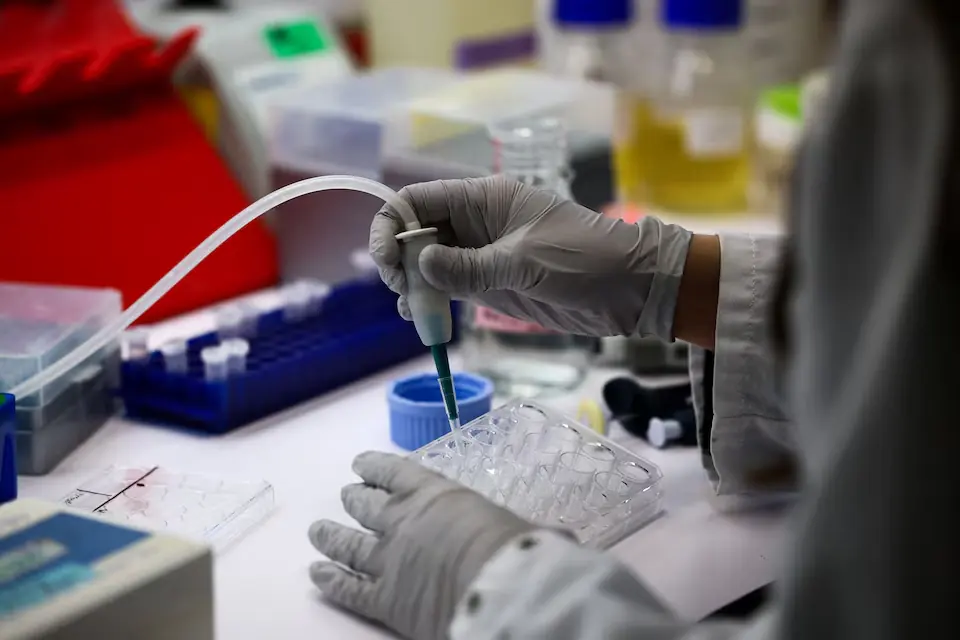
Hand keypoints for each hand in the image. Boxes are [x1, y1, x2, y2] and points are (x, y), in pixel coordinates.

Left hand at [309, 452, 532, 639]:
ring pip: (347, 544)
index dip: (374, 467)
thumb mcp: (526, 529)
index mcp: (434, 494)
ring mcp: (386, 560)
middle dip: (354, 500)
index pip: (394, 472)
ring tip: (318, 531)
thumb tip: (562, 541)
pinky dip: (329, 580)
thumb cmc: (517, 550)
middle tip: (346, 496)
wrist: (499, 590)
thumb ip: (527, 532)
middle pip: (366, 506)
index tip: (361, 464)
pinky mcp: (381, 600)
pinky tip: (316, 574)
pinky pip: (347, 588)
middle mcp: (402, 521)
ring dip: (330, 536)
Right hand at [369, 176, 692, 339]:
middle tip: (400, 291)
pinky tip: (421, 320)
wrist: (631, 289)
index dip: (392, 224)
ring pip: (427, 263)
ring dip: (410, 284)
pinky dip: (429, 301)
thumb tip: (419, 266)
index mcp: (484, 199)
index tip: (385, 260)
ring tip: (410, 310)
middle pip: (417, 232)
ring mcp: (481, 254)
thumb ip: (470, 267)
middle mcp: (475, 223)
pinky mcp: (490, 283)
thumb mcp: (526, 262)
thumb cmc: (586, 260)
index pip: (420, 199)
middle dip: (399, 259)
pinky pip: (447, 287)